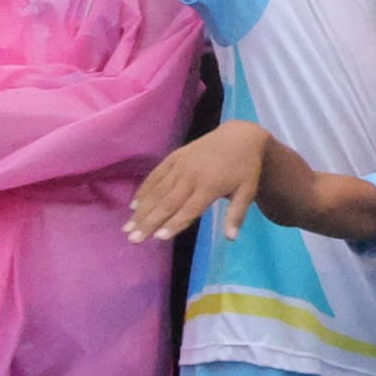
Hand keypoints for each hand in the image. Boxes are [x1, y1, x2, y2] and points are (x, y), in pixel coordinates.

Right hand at [123, 124, 264, 244]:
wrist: (240, 136)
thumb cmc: (246, 168)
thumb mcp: (248, 191)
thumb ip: (237, 214)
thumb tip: (231, 239)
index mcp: (210, 186)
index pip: (189, 209)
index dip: (174, 224)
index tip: (158, 238)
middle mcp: (192, 175)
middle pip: (167, 203)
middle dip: (149, 222)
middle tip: (133, 239)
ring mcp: (181, 165)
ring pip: (157, 191)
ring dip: (141, 210)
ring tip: (127, 227)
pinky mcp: (175, 156)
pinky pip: (156, 175)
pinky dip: (144, 190)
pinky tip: (133, 205)